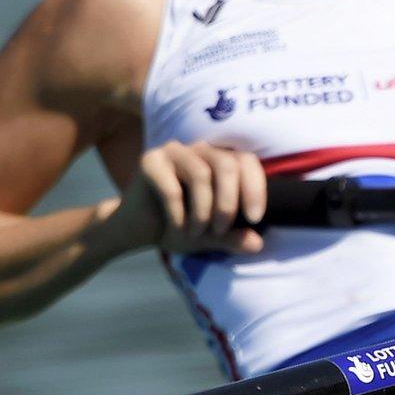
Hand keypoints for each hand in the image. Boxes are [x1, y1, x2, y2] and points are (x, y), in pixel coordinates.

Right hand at [98, 140, 266, 255]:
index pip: (247, 161)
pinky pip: (172, 187)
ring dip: (202, 211)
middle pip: (227, 165)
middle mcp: (201, 150)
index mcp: (221, 160)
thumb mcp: (211, 237)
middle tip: (220, 230)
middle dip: (228, 203)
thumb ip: (233, 238)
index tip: (255, 219)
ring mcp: (175, 151)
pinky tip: (177, 228)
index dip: (255, 188)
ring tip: (196, 232)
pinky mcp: (150, 161)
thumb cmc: (179, 226)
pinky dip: (178, 213)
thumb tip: (257, 245)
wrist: (136, 228)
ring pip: (200, 174)